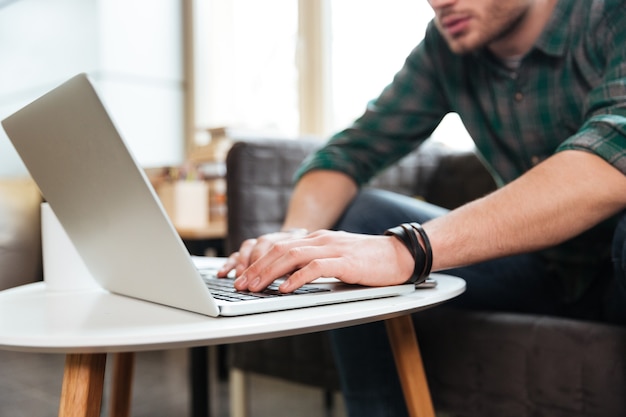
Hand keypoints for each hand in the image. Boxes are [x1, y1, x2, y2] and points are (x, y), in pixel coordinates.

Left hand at [232, 230, 414, 292]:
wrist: (400, 254)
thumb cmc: (370, 261)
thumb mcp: (337, 257)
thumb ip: (315, 262)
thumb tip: (291, 277)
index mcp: (317, 239)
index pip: (280, 247)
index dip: (259, 262)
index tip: (244, 277)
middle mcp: (321, 240)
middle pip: (280, 250)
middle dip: (256, 268)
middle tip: (240, 284)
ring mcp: (333, 249)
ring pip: (292, 257)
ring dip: (269, 273)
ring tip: (254, 287)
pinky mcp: (345, 262)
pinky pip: (316, 267)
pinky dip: (297, 278)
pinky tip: (284, 288)